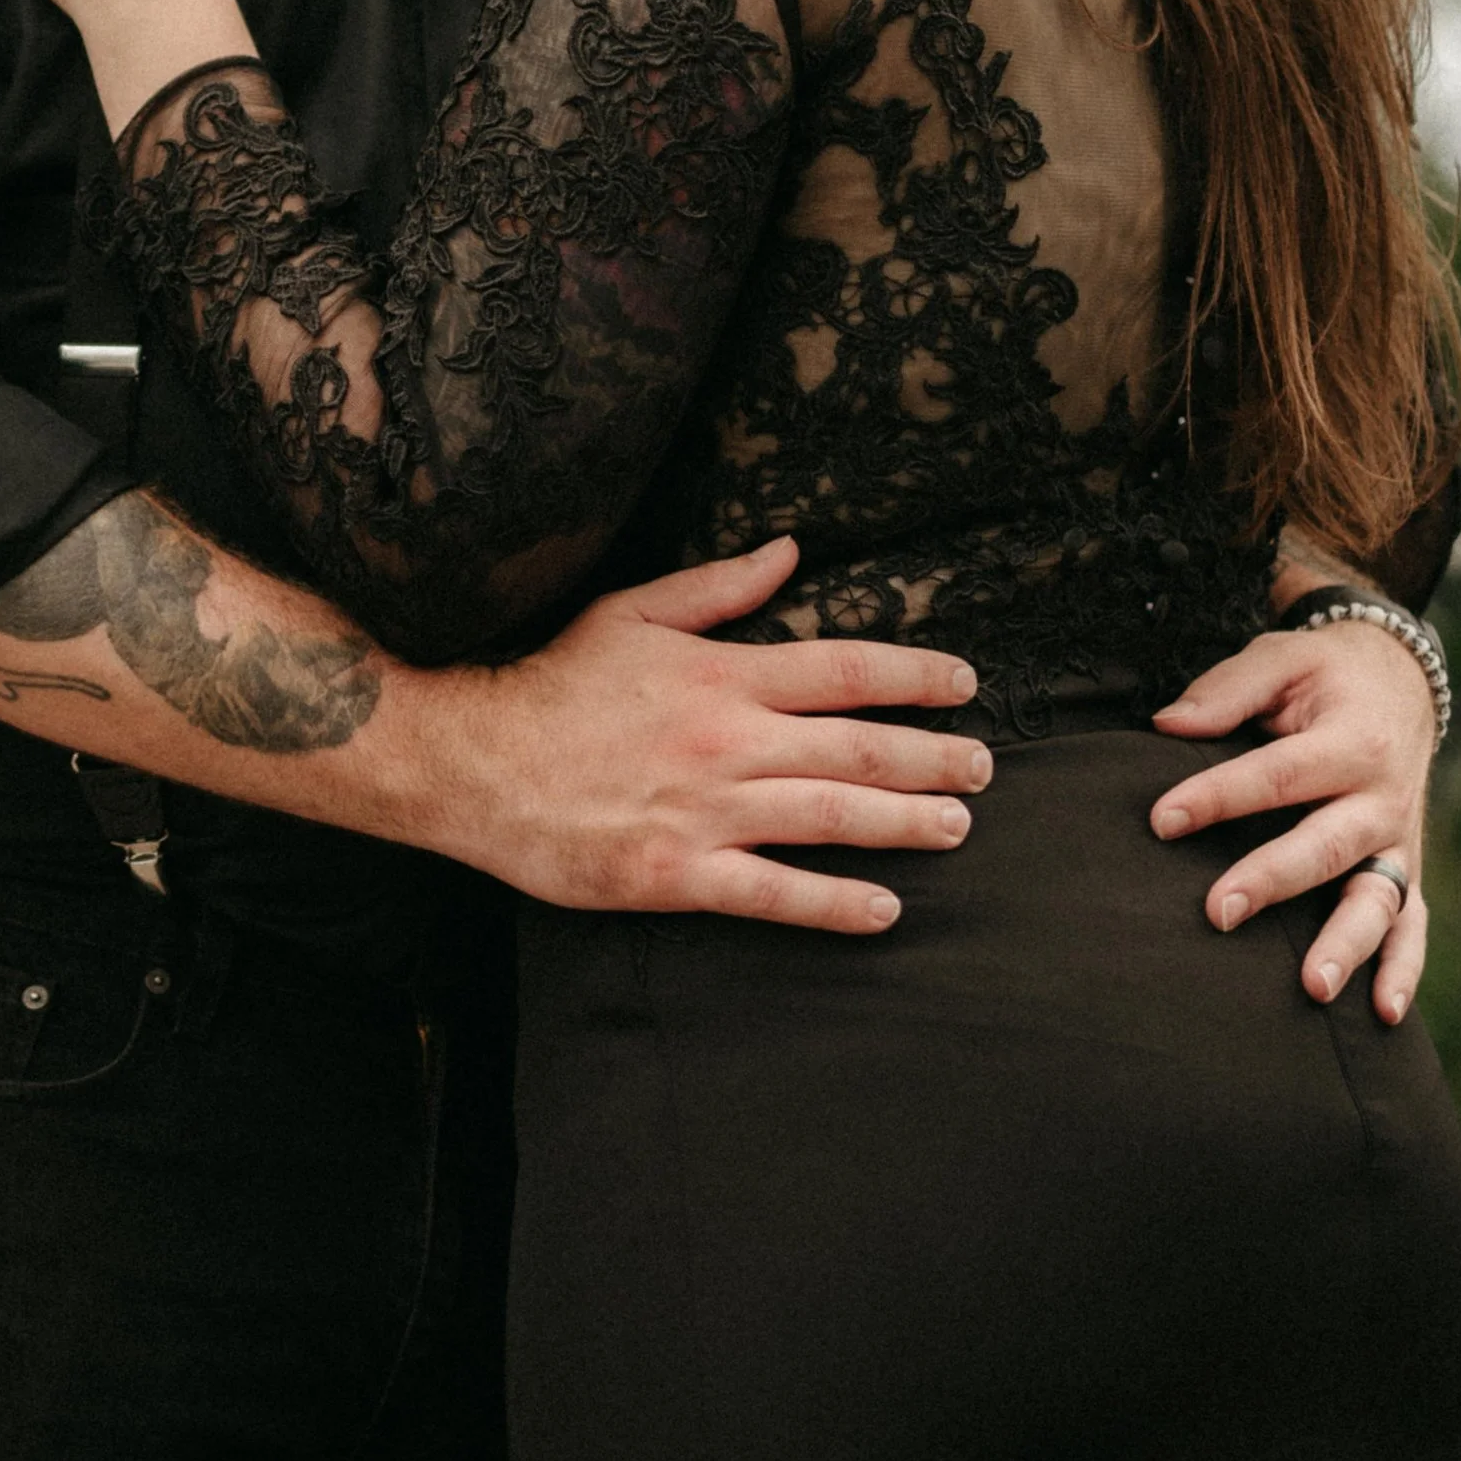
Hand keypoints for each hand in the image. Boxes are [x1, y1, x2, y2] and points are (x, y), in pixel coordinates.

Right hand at [419, 537, 993, 938]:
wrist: (478, 761)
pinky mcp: (679, 873)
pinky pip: (775, 893)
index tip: (962, 683)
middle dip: (930, 756)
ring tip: (957, 826)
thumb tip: (788, 552)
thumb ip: (720, 586)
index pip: (844, 668)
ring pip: (830, 818)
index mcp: (722, 674)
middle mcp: (728, 741)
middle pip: (856, 748)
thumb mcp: (635, 610)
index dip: (913, 675)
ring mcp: (707, 811)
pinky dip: (835, 903)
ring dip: (904, 822)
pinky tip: (885, 908)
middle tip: (982, 766)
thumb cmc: (557, 682)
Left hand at [1148, 620, 1435, 1022]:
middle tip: (1217, 912)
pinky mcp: (1408, 870)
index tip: (1161, 820)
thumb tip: (1165, 725)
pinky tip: (1382, 1014)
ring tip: (1312, 988)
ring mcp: (1400, 841)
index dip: (1217, 796)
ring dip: (1345, 945)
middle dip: (1271, 881)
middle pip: (1324, 846)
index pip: (1276, 774)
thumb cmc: (1324, 674)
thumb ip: (1226, 690)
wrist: (1400, 681)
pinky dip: (1403, 971)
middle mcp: (1382, 797)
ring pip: (1376, 900)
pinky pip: (1412, 927)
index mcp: (1351, 739)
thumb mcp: (1281, 658)